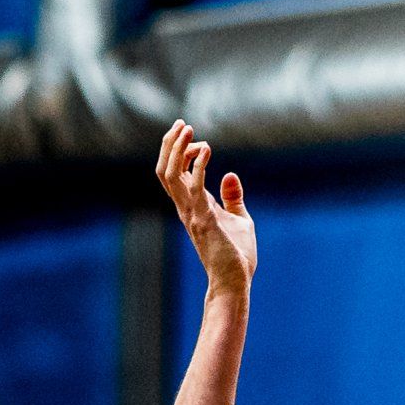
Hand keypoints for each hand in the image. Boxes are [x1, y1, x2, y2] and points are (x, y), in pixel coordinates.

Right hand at [156, 123, 256, 291]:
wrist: (234, 281)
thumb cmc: (236, 255)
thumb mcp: (238, 219)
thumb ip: (232, 197)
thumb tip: (230, 175)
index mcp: (192, 206)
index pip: (174, 173)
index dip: (180, 151)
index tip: (199, 139)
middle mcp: (185, 208)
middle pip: (165, 170)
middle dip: (171, 145)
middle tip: (181, 124)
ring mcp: (192, 213)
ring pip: (171, 175)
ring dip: (178, 150)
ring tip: (187, 129)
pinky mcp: (204, 220)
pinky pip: (194, 188)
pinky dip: (197, 166)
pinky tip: (207, 150)